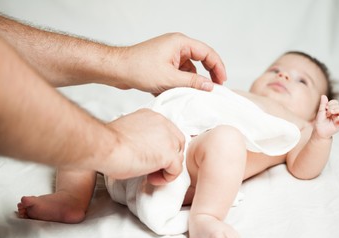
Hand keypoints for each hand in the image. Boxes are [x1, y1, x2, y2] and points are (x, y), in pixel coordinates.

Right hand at [103, 109, 184, 183]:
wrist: (105, 147)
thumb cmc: (109, 143)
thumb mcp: (128, 132)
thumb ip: (141, 136)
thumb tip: (143, 149)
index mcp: (152, 117)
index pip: (168, 132)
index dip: (162, 147)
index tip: (150, 156)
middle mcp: (163, 124)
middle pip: (177, 143)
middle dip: (168, 157)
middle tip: (152, 166)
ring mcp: (168, 139)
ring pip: (178, 156)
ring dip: (166, 168)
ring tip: (149, 174)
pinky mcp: (169, 154)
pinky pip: (176, 170)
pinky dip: (166, 178)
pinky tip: (152, 178)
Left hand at [110, 33, 226, 94]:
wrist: (116, 69)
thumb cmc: (138, 68)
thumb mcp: (169, 79)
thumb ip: (192, 82)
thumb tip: (210, 85)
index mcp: (180, 43)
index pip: (207, 52)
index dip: (218, 67)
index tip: (222, 82)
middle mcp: (176, 47)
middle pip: (200, 60)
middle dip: (207, 75)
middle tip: (213, 88)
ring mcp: (170, 55)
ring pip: (189, 69)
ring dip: (190, 82)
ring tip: (189, 94)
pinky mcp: (163, 64)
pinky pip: (178, 74)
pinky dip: (179, 83)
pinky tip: (174, 92)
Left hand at [314, 95, 338, 138]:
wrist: (319, 132)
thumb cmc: (320, 122)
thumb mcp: (320, 112)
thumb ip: (323, 105)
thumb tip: (323, 95)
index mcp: (333, 109)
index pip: (335, 102)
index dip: (331, 103)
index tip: (325, 108)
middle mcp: (337, 113)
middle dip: (333, 107)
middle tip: (327, 113)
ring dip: (338, 110)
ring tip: (331, 113)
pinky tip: (336, 118)